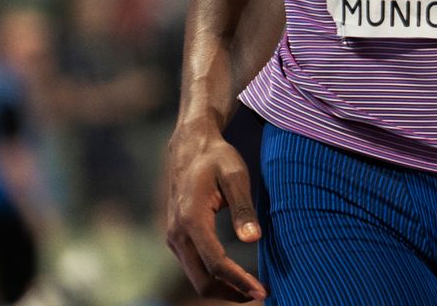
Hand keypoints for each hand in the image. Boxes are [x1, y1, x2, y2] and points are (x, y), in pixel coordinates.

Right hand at [162, 121, 265, 301]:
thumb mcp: (235, 174)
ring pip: (197, 277)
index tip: (262, 291)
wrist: (190, 146)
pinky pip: (194, 267)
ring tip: (252, 289)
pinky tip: (235, 277)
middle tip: (261, 295)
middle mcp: (177, 233)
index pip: (216, 263)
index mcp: (191, 218)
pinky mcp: (177, 238)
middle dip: (231, 293)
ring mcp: (173, 237)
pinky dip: (214, 278)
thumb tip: (253, 240)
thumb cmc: (216, 157)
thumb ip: (243, 208)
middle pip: (202, 280)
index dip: (239, 281)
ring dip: (223, 289)